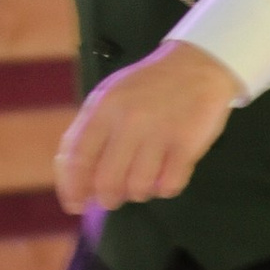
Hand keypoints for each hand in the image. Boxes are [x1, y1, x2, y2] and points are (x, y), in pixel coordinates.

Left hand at [55, 43, 242, 216]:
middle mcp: (128, 121)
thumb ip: (89, 133)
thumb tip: (75, 182)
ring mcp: (159, 133)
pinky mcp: (186, 145)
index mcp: (103, 108)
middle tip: (113, 197)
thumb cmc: (147, 86)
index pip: (77, 158)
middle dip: (107, 197)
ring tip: (144, 178)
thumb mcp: (108, 97)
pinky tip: (166, 172)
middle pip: (107, 182)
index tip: (75, 204)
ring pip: (138, 189)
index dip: (73, 187)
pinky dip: (165, 187)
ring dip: (139, 192)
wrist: (196, 65)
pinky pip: (168, 186)